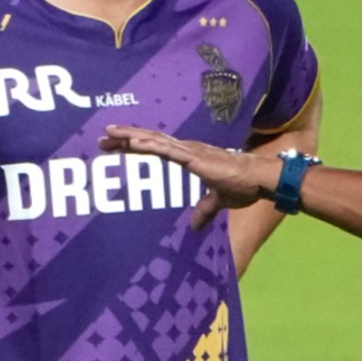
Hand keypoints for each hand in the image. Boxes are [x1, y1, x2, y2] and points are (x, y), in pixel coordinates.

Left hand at [100, 125, 276, 228]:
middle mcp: (187, 149)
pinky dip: (149, 145)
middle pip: (150, 140)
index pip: (157, 147)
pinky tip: (133, 142)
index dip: (136, 146)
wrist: (259, 179)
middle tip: (102, 138)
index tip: (115, 146)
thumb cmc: (242, 186)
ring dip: (130, 137)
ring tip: (109, 134)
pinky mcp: (194, 158)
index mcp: (190, 156)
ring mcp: (190, 151)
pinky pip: (167, 150)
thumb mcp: (218, 201)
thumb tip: (194, 226)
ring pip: (154, 141)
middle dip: (125, 138)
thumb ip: (204, 210)